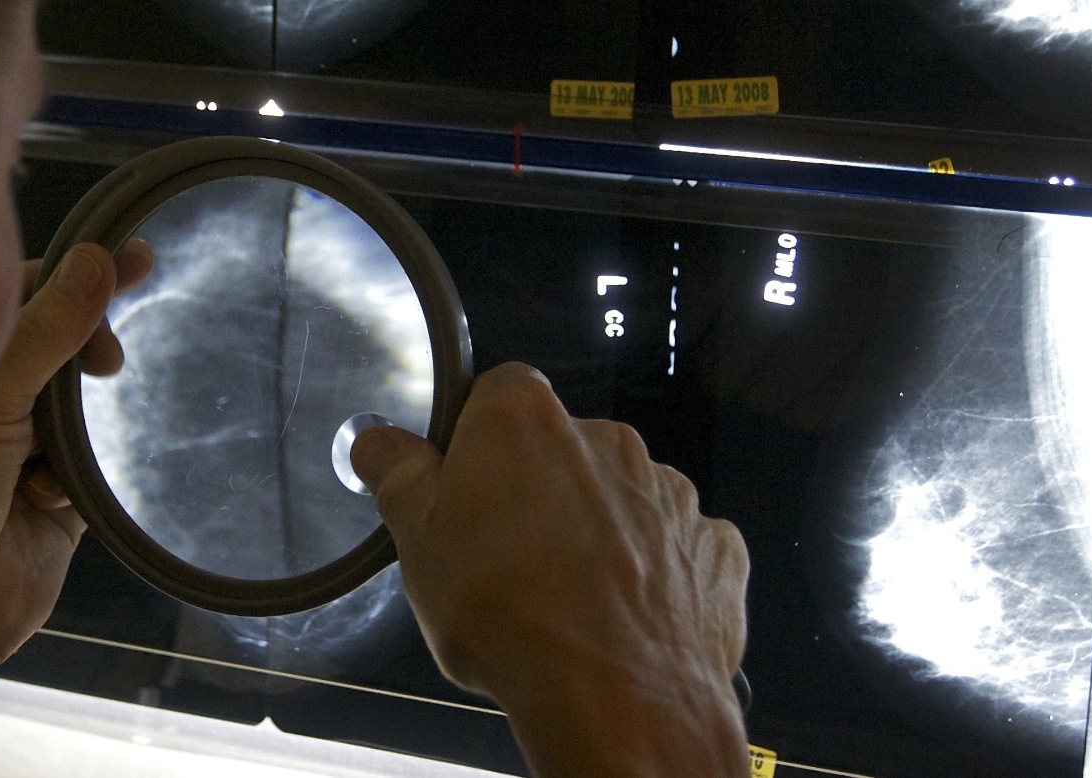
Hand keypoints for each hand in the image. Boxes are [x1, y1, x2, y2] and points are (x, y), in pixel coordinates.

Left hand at [0, 240, 150, 747]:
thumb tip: (95, 259)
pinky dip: (79, 477)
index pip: (22, 292)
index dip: (75, 275)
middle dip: (89, 344)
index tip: (136, 261)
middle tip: (114, 359)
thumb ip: (45, 327)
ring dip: (80, 420)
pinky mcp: (55, 493)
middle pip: (60, 339)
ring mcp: (20, 445)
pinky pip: (93, 462)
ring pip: (81, 400)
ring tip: (67, 439)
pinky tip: (51, 497)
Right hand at [352, 362, 749, 777]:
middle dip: (540, 492)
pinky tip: (626, 618)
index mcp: (527, 421)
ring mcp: (670, 489)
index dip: (477, 443)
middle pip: (563, 450)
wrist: (616, 694)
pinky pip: (676, 547)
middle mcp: (607, 438)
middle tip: (509, 561)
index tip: (463, 491)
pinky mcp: (712, 542)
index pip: (497, 396)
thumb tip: (378, 440)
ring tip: (569, 601)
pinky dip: (655, 574)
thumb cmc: (509, 613)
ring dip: (600, 534)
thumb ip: (400, 475)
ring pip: (622, 500)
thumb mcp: (418, 543)